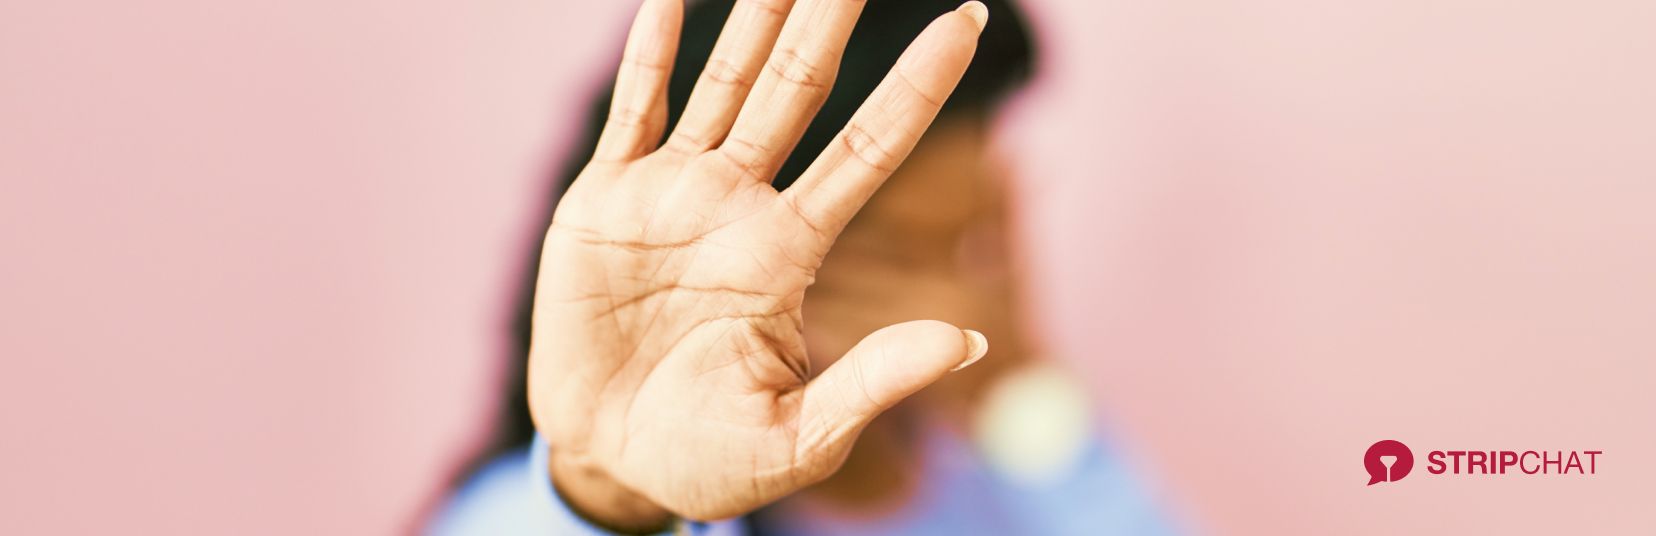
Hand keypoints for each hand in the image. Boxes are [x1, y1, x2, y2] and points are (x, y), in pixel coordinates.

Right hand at [528, 0, 989, 529]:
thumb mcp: (797, 436)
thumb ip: (874, 382)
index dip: (917, 85)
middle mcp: (741, 206)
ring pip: (724, 83)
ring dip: (753, 14)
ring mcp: (674, 194)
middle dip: (831, 18)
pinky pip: (633, 109)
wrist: (606, 460)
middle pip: (799, 91)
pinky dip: (650, 54)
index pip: (868, 149)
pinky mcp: (606, 198)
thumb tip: (971, 341)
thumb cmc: (706, 456)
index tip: (966, 19)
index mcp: (790, 253)